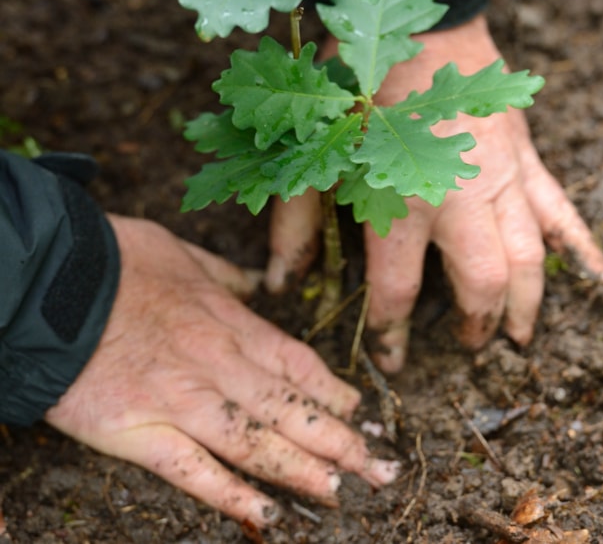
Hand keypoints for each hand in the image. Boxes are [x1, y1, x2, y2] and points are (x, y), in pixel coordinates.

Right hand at [45, 216, 398, 526]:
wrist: (55, 279)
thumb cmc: (119, 261)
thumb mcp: (184, 254)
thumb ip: (226, 276)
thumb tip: (257, 285)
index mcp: (228, 321)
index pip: (296, 364)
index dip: (333, 394)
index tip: (363, 416)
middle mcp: (217, 362)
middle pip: (289, 407)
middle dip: (340, 442)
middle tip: (380, 469)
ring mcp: (182, 398)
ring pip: (255, 441)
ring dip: (301, 471)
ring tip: (340, 494)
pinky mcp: (141, 429)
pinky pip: (194, 469)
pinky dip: (230, 493)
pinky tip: (263, 515)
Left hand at [267, 15, 602, 372]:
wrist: (420, 20)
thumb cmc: (360, 82)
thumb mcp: (316, 151)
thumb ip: (295, 220)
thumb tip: (281, 282)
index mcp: (400, 198)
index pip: (398, 290)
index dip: (393, 334)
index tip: (391, 359)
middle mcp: (459, 197)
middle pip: (482, 283)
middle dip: (477, 325)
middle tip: (468, 347)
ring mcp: (502, 178)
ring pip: (527, 258)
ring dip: (527, 303)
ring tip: (520, 336)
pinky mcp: (525, 158)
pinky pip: (560, 210)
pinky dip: (580, 247)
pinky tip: (599, 280)